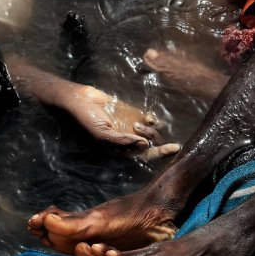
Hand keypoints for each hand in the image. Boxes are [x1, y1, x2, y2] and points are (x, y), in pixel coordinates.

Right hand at [65, 86, 179, 160]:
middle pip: (151, 146)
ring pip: (151, 132)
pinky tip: (148, 116)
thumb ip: (123, 141)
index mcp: (120, 150)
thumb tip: (145, 145)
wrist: (80, 99)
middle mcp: (127, 140)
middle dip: (159, 142)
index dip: (160, 154)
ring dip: (152, 129)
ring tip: (142, 121)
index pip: (143, 156)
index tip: (174, 149)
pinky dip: (152, 118)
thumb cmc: (86, 119)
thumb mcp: (102, 134)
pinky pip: (148, 119)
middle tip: (162, 137)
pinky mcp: (131, 114)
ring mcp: (130, 127)